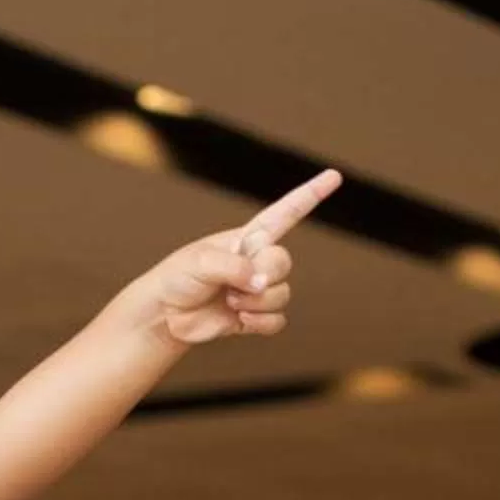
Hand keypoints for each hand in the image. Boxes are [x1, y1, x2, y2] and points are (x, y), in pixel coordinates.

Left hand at [144, 168, 339, 346]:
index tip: (334, 176)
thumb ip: (234, 267)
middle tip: (236, 285)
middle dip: (264, 275)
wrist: (165, 314)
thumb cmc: (178, 278)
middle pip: (284, 262)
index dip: (310, 195)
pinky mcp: (254, 316)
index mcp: (248, 238)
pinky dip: (262, 323)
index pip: (285, 213)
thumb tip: (260, 284)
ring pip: (283, 294)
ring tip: (229, 302)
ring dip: (256, 302)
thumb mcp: (200, 261)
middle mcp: (257, 261)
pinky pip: (278, 320)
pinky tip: (241, 321)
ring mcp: (257, 290)